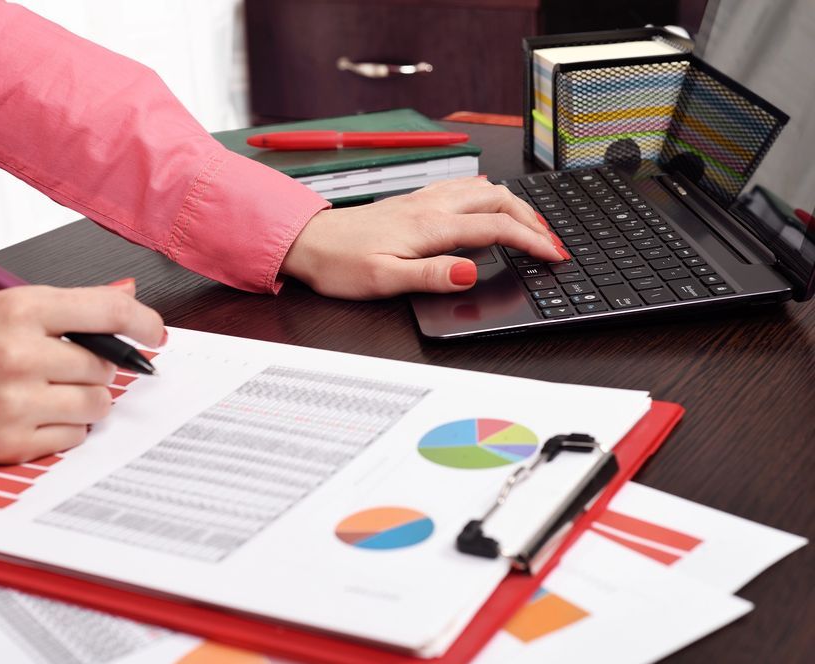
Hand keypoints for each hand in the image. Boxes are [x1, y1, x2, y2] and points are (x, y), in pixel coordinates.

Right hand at [0, 281, 164, 463]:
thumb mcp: (1, 305)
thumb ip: (68, 304)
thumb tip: (126, 292)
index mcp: (19, 308)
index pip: (107, 310)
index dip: (143, 321)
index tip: (155, 332)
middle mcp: (20, 353)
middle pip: (105, 365)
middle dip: (94, 367)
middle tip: (62, 366)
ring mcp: (15, 401)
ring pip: (97, 404)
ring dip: (85, 399)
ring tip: (49, 390)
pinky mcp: (10, 441)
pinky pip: (74, 435)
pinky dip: (64, 427)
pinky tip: (32, 413)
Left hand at [280, 177, 567, 298]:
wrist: (307, 242)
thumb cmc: (339, 263)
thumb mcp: (383, 279)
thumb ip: (431, 275)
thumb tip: (470, 272)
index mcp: (429, 226)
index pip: (496, 228)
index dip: (531, 241)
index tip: (554, 255)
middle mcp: (430, 206)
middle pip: (497, 198)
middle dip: (531, 218)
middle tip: (551, 242)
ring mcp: (422, 199)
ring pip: (482, 188)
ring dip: (513, 204)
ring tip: (531, 224)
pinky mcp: (413, 201)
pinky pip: (462, 187)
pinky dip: (488, 195)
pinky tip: (488, 202)